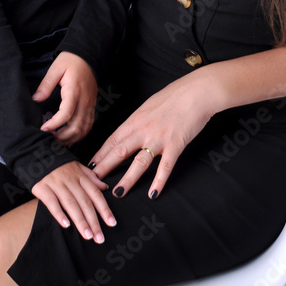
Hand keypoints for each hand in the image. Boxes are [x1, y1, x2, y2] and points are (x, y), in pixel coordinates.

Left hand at [32, 52, 97, 144]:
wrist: (87, 56)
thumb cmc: (71, 61)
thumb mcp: (55, 69)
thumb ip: (46, 85)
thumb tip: (36, 99)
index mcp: (74, 90)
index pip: (66, 113)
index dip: (54, 124)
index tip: (43, 128)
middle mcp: (84, 100)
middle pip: (77, 126)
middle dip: (62, 137)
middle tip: (49, 139)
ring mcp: (90, 104)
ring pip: (84, 129)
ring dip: (71, 138)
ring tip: (58, 141)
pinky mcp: (92, 106)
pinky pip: (89, 124)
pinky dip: (80, 134)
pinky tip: (70, 137)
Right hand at [32, 161, 116, 243]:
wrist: (35, 153)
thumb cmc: (58, 163)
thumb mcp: (77, 166)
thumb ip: (91, 178)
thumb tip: (105, 187)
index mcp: (79, 175)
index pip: (95, 193)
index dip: (104, 209)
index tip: (112, 223)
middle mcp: (70, 180)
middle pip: (85, 202)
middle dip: (94, 221)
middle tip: (100, 238)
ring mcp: (56, 183)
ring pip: (71, 204)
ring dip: (80, 221)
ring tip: (88, 235)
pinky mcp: (42, 187)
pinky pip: (51, 202)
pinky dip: (59, 214)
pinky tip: (66, 225)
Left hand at [89, 72, 216, 199]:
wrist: (196, 92)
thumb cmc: (174, 96)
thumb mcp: (149, 105)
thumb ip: (139, 119)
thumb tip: (130, 129)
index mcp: (136, 119)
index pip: (113, 139)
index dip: (100, 154)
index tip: (89, 165)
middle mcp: (144, 130)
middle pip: (119, 151)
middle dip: (104, 168)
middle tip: (92, 182)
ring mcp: (159, 138)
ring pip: (139, 163)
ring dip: (127, 179)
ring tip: (118, 193)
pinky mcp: (175, 144)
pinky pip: (165, 166)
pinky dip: (159, 181)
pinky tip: (153, 193)